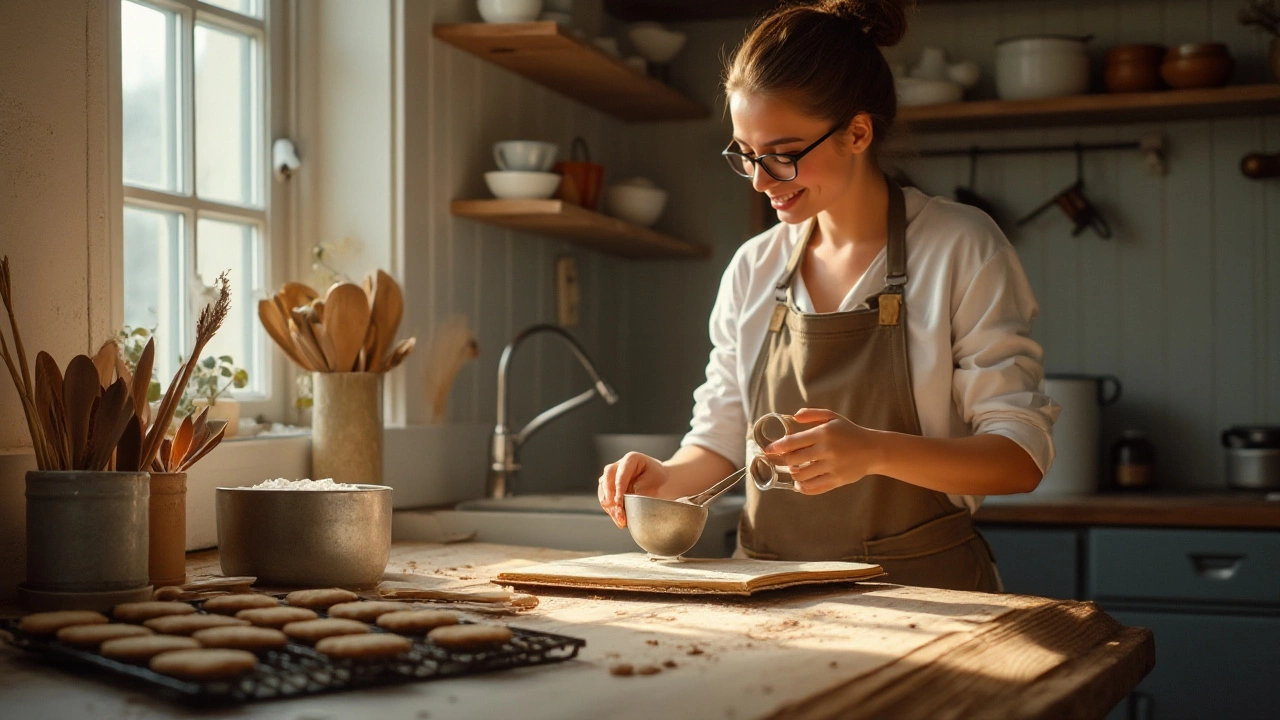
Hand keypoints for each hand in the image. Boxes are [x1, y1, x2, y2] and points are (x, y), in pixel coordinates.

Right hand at [597, 452, 670, 528]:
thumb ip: (639, 495)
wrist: (663, 484)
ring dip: (610, 506)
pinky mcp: (610, 488)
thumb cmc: (660, 482)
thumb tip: (627, 508)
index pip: (620, 473)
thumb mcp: (654, 487)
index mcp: (631, 459)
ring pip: (603, 490)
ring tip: (620, 519)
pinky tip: (619, 519)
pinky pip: (605, 498)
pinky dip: (611, 510)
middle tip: (619, 513)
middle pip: (607, 479)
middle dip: (611, 498)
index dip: (618, 488)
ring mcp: (612, 476)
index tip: (619, 502)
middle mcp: (618, 466)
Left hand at [762, 408, 882, 494]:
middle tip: (783, 460)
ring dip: (793, 473)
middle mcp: (826, 451)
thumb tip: (793, 416)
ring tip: (794, 469)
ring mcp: (832, 467)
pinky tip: (799, 483)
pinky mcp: (837, 480)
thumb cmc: (850, 432)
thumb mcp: (833, 417)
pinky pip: (813, 487)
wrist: (873, 450)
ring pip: (801, 475)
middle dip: (784, 461)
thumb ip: (813, 414)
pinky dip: (802, 487)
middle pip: (793, 460)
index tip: (767, 450)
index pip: (792, 442)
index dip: (776, 447)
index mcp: (823, 433)